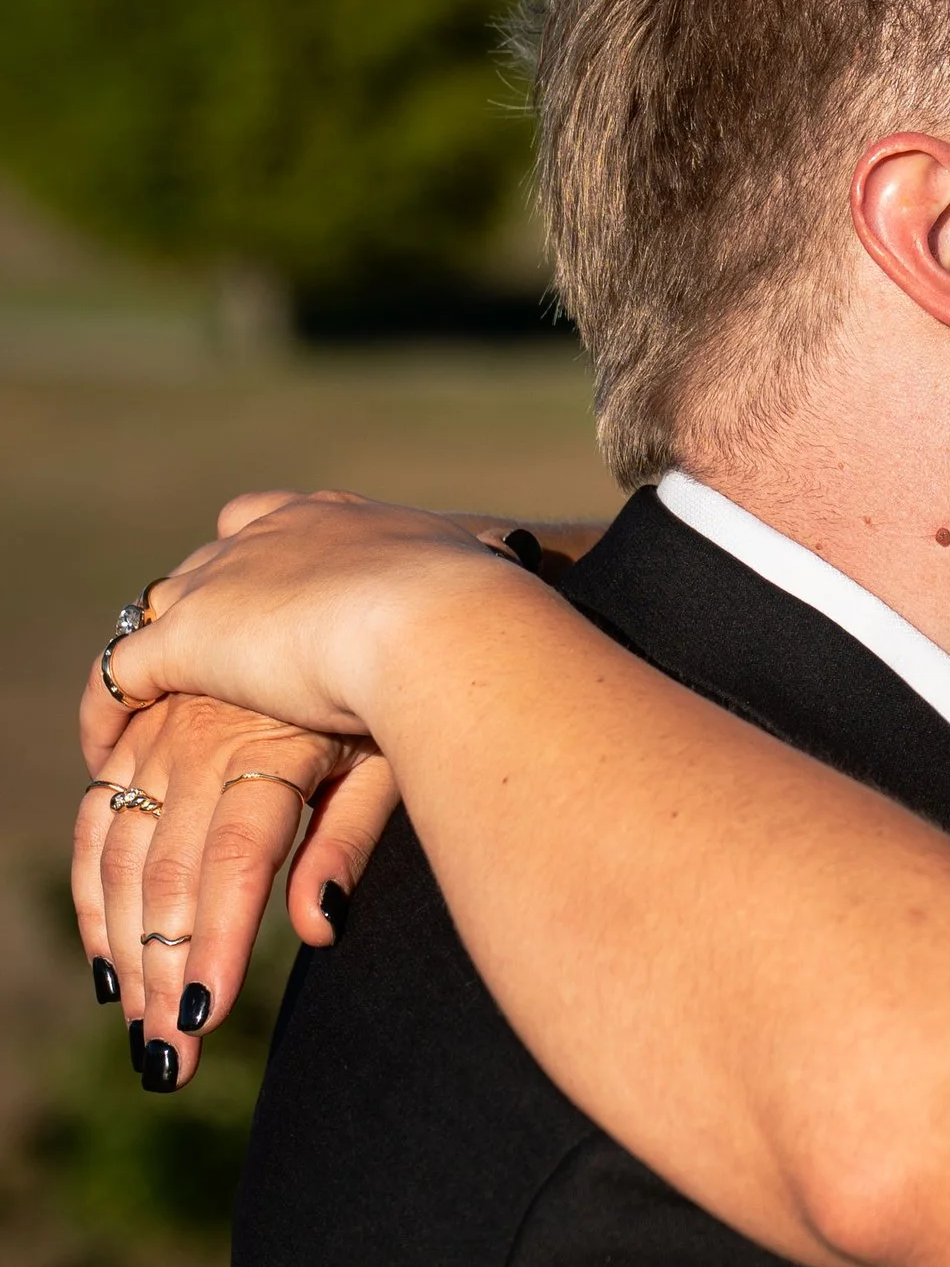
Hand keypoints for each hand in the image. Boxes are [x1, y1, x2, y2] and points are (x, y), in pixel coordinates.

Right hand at [73, 689, 400, 1081]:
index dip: (215, 941)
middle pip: (170, 870)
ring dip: (122, 942)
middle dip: (165, 969)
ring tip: (138, 1021)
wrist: (359, 590)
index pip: (235, 862)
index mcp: (269, 748)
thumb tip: (318, 930)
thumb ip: (348, 842)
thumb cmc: (390, 690)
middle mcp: (204, 739)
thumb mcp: (386, 759)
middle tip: (170, 1056)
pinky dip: (94, 880)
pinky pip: (98, 809)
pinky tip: (105, 951)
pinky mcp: (141, 725)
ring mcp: (164, 728)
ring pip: (121, 850)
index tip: (205, 1020)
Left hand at [80, 488, 522, 781]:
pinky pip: (122, 671)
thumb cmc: (481, 615)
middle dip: (206, 603)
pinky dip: (108, 707)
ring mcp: (226, 581)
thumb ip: (474, 592)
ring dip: (162, 655)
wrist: (441, 621)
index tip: (271, 595)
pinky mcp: (190, 638)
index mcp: (341, 521)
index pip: (273, 519)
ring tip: (151, 708)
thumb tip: (524, 591)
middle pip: (211, 560)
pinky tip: (107, 747)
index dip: (262, 557)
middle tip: (210, 658)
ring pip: (164, 609)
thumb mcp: (478, 588)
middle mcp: (273, 534)